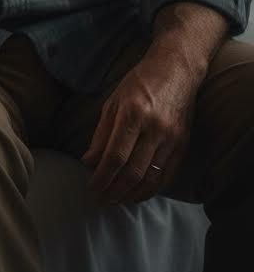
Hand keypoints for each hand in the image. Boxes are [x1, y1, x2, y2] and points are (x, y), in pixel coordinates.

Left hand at [81, 48, 198, 205]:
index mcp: (132, 114)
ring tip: (116, 201)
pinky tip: (137, 193)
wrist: (175, 71)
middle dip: (114, 191)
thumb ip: (101, 134)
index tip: (91, 187)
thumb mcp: (112, 101)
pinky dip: (151, 189)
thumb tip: (88, 161)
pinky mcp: (183, 145)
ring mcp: (171, 139)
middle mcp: (154, 129)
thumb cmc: (138, 83)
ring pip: (151, 179)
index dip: (102, 177)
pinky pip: (167, 175)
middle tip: (101, 200)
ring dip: (132, 195)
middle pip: (133, 172)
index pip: (115, 156)